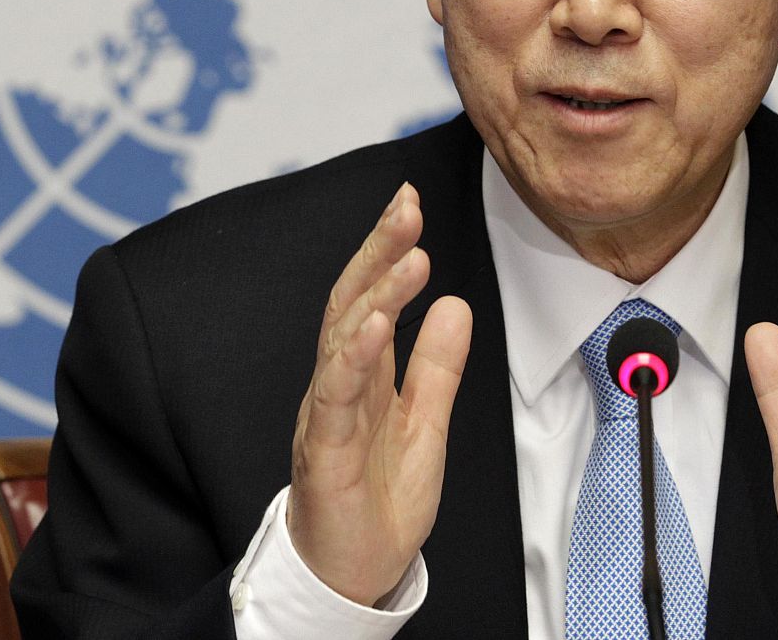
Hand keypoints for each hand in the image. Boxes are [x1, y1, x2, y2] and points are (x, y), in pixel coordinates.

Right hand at [287, 182, 473, 604]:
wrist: (352, 574)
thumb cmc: (378, 503)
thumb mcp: (426, 427)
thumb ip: (436, 368)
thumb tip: (453, 304)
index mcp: (363, 375)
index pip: (371, 297)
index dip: (388, 250)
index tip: (409, 204)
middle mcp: (338, 384)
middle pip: (350, 301)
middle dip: (378, 250)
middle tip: (406, 206)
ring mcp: (327, 413)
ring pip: (342, 339)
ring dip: (376, 293)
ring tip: (409, 256)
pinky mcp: (325, 450)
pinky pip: (337, 395)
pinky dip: (354, 355)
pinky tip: (375, 323)